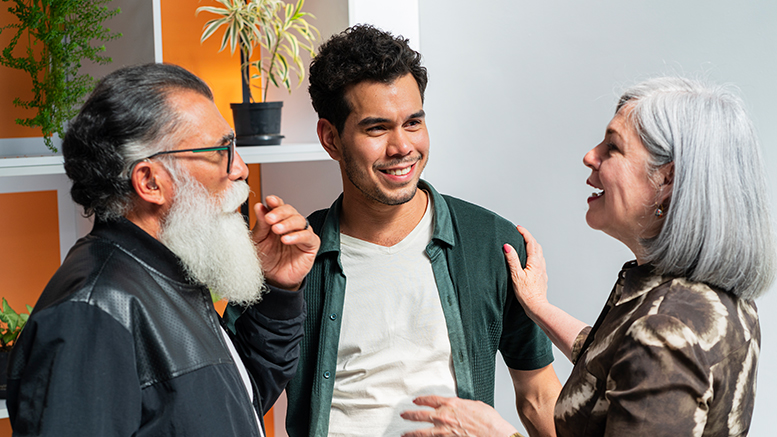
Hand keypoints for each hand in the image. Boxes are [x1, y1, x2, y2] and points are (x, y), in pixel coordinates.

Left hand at [252, 195, 319, 290]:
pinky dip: (297, 236)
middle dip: (279, 212)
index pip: (279, 206)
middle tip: (269, 219)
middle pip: (290, 210)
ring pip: (300, 220)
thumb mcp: (259, 240)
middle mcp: (291, 224)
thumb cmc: (267, 259)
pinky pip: (307, 236)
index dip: (275, 202)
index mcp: (278, 220)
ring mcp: (302, 233)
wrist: (274, 280)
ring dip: (288, 223)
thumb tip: (259, 206)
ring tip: (276, 229)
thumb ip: (261, 224)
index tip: (269, 200)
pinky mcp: (311, 245)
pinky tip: (286, 239)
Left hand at [400, 395, 519, 436]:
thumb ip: (462, 405)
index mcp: (452, 404)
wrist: (495, 434)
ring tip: (404, 434)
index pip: (430, 400)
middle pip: (421, 415)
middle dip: (410, 415)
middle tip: (403, 415)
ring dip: (411, 433)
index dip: (421, 400)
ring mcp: (445, 431)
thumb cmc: (489, 421)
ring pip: (422, 432)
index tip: (416, 401)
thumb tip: (458, 406)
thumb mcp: (475, 405)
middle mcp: (445, 417)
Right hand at [503, 226, 548, 318]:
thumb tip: (507, 246)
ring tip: (524, 244)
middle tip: (520, 234)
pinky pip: (540, 262)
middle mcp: (540, 265)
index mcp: (534, 262)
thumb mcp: (516, 275)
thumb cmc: (526, 294)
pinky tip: (530, 261)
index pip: (531, 242)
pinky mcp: (542, 277)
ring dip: (533, 246)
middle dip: (529, 238)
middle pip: (537, 246)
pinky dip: (534, 256)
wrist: (537, 307)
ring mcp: (542, 271)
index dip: (525, 233)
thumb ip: (512, 260)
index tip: (518, 228)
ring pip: (539, 254)